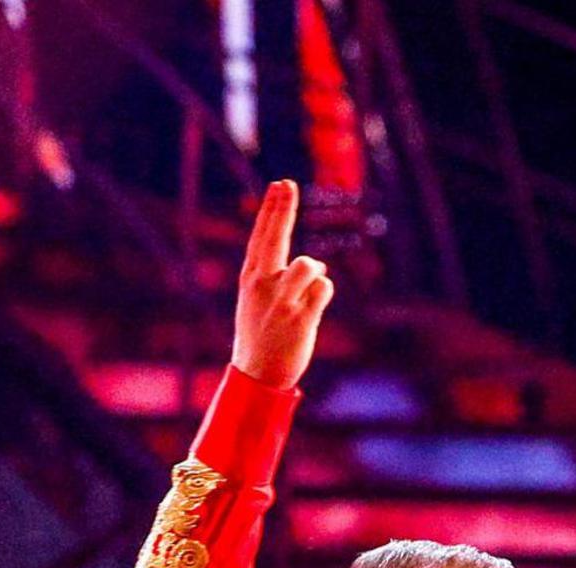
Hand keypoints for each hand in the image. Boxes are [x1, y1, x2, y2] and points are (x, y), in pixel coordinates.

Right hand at [231, 179, 333, 389]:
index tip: (280, 184)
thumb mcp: (258, 302)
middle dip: (282, 209)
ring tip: (306, 294)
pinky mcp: (300, 318)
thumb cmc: (261, 336)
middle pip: (276, 238)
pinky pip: (323, 288)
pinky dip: (323, 294)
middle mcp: (263, 285)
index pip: (262, 235)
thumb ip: (279, 280)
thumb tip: (314, 266)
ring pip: (308, 264)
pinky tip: (311, 310)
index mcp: (251, 278)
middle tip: (288, 184)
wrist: (257, 375)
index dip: (273, 209)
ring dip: (314, 273)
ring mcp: (281, 301)